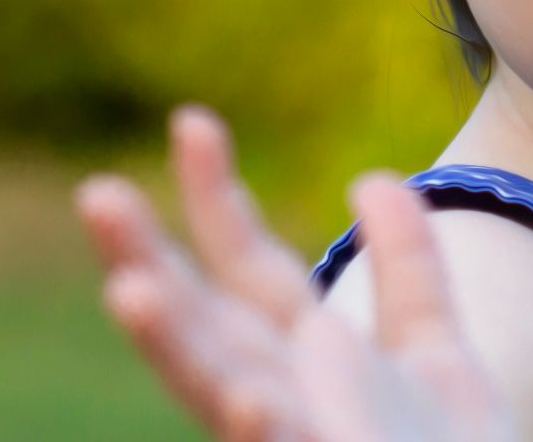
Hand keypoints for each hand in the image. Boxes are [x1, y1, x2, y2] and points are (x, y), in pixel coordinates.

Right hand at [74, 105, 512, 440]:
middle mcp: (286, 398)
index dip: (218, 199)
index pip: (246, 269)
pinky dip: (267, 431)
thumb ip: (407, 269)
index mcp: (307, 360)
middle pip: (205, 321)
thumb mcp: (435, 350)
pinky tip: (254, 399)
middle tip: (97, 193)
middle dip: (148, 262)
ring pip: (220, 393)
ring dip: (174, 346)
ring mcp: (299, 440)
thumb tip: (370, 177)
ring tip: (127, 290)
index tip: (193, 122)